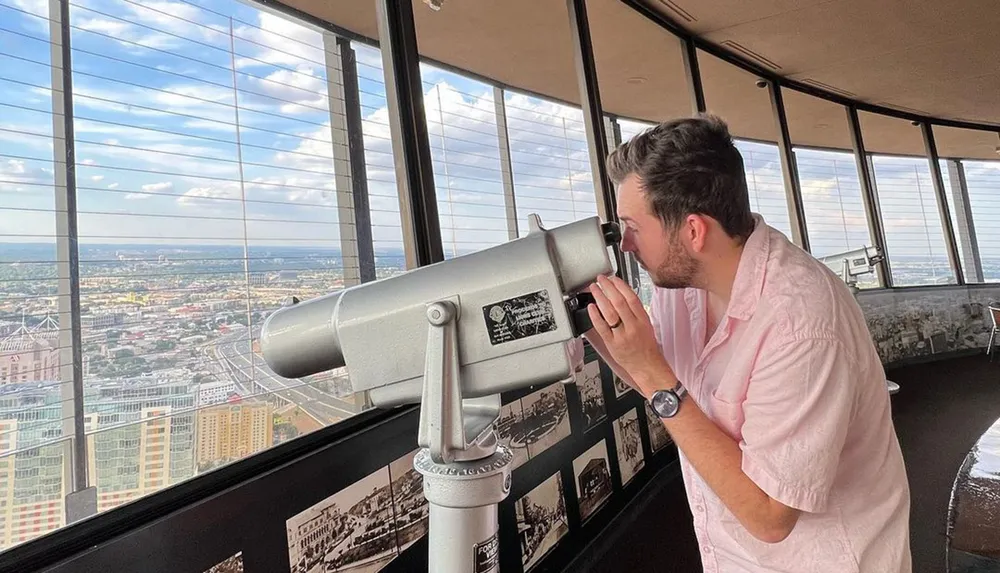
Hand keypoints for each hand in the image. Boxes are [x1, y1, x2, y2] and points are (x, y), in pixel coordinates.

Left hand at [585, 275, 675, 397]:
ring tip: (594, 289)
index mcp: (643, 320)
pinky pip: (602, 327)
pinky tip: (591, 307)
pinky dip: (595, 316)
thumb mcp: (646, 325)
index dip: (621, 285)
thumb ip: (635, 311)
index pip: (631, 298)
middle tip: (600, 279)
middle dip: (608, 287)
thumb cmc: (646, 347)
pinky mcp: (612, 344)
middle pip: (619, 302)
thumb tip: (621, 294)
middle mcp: (633, 326)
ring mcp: (622, 336)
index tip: (613, 278)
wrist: (647, 366)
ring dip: (600, 298)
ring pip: (609, 312)